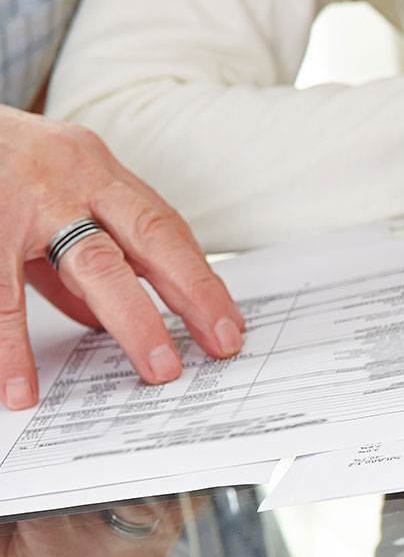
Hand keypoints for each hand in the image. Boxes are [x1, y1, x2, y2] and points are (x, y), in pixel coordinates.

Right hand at [0, 108, 243, 408]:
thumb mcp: (40, 195)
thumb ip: (72, 254)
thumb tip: (102, 319)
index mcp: (94, 171)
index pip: (164, 226)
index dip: (200, 277)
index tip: (228, 322)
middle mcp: (72, 178)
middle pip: (151, 236)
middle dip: (193, 293)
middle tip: (221, 343)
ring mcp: (27, 200)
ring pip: (94, 263)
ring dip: (133, 320)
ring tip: (157, 369)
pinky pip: (0, 295)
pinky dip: (11, 346)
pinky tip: (22, 386)